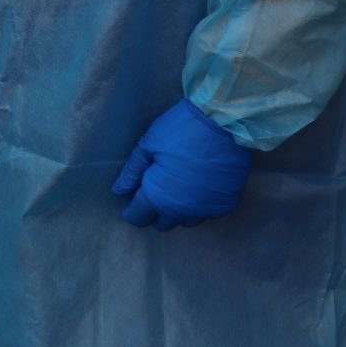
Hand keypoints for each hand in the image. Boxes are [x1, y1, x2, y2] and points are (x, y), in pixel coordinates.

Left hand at [111, 99, 252, 229]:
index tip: (131, 200)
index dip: (131, 210)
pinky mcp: (226, 204)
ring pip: (186, 221)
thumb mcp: (148, 145)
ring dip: (177, 211)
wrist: (224, 122)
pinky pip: (208, 214)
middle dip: (153, 211)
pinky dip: (200, 206)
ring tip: (176, 189)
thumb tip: (119, 190)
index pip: (138, 216)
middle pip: (162, 223)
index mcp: (158, 196)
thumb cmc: (180, 130)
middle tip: (153, 191)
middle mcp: (182, 210)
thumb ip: (132, 172)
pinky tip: (198, 188)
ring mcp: (206, 209)